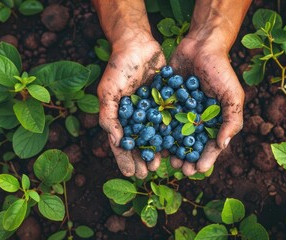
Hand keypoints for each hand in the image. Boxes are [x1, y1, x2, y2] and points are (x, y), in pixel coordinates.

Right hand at [97, 37, 165, 178]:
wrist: (137, 44)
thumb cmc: (118, 67)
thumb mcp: (108, 91)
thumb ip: (109, 116)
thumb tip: (116, 141)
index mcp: (119, 117)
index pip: (121, 143)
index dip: (126, 159)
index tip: (132, 173)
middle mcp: (135, 117)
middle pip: (139, 143)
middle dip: (143, 158)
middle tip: (150, 171)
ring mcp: (150, 110)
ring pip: (155, 135)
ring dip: (158, 150)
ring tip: (163, 163)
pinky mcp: (165, 101)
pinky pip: (169, 120)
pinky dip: (171, 133)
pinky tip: (176, 144)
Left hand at [170, 37, 244, 175]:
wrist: (200, 45)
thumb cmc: (220, 70)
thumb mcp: (232, 95)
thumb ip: (231, 119)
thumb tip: (223, 145)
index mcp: (214, 120)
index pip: (211, 145)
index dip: (206, 158)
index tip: (198, 170)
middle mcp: (197, 119)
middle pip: (191, 145)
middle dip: (187, 158)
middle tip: (180, 169)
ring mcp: (181, 111)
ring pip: (175, 136)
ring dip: (171, 150)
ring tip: (167, 161)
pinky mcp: (167, 102)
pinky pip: (162, 119)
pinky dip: (158, 130)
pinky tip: (153, 140)